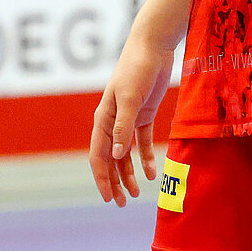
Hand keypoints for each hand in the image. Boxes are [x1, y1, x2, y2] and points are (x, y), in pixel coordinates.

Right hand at [89, 36, 175, 207]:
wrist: (153, 46)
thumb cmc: (137, 68)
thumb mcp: (130, 98)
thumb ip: (124, 127)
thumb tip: (117, 156)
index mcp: (103, 119)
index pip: (99, 156)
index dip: (102, 178)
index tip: (107, 199)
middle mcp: (112, 121)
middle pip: (110, 159)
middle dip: (114, 182)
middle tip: (121, 204)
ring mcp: (128, 118)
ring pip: (124, 154)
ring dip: (129, 173)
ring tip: (136, 194)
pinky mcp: (144, 114)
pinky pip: (141, 142)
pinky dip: (145, 157)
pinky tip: (152, 173)